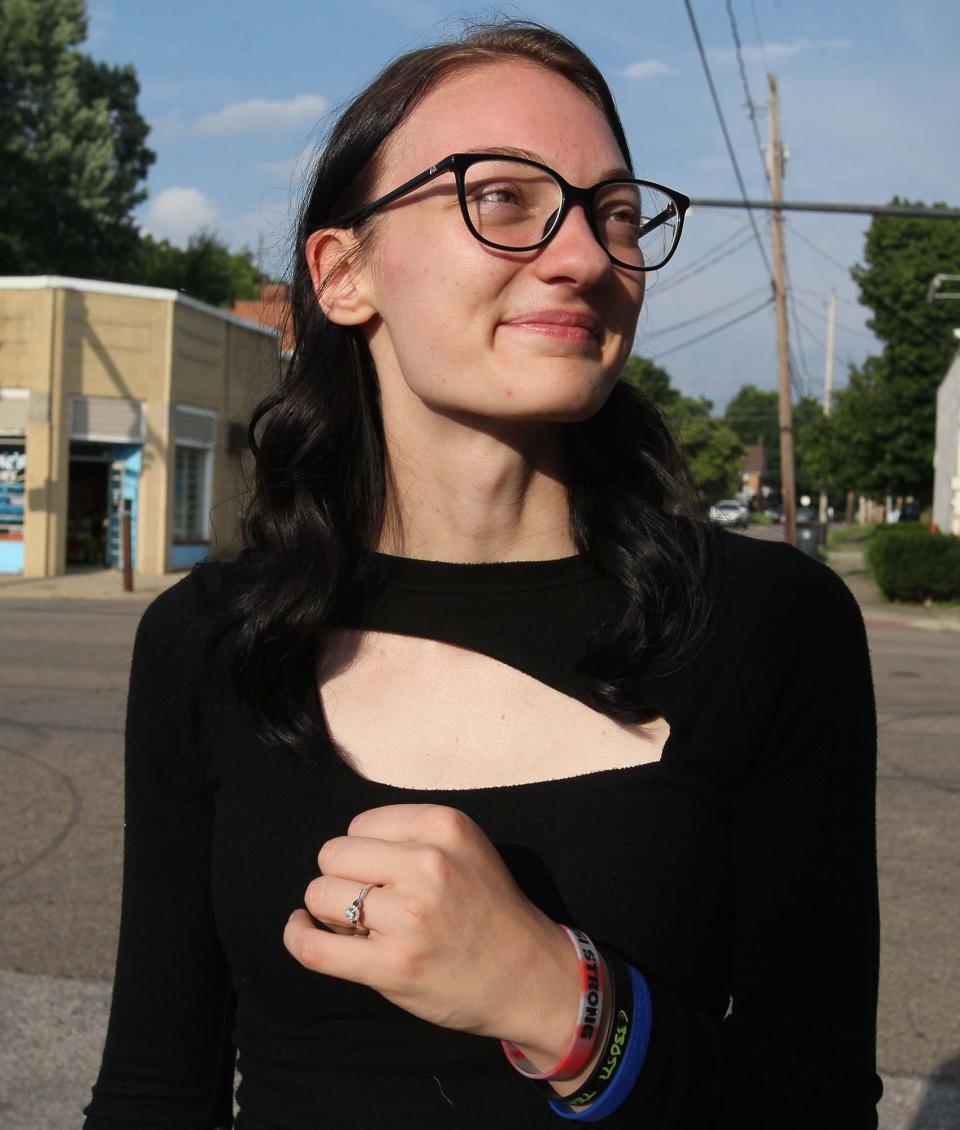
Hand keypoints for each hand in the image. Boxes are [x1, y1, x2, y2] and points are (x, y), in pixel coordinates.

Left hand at [284, 803, 579, 1060]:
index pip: (360, 825)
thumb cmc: (488, 909)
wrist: (528, 976)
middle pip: (333, 855)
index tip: (385, 876)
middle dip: (342, 877)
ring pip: (319, 894)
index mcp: (444, 826)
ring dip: (329, 910)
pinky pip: (313, 946)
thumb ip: (409, 838)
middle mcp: (428, 864)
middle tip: (371, 903)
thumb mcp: (464, 849)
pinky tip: (302, 931)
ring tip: (363, 926)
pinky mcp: (393, 966)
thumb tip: (337, 854)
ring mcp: (409, 917)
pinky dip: (297, 936)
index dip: (363, 851)